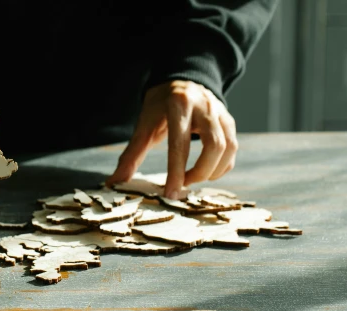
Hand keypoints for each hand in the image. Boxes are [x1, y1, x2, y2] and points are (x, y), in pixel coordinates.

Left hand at [106, 80, 237, 198]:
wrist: (180, 80)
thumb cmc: (159, 107)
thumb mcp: (143, 126)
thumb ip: (131, 155)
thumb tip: (114, 182)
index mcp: (178, 105)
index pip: (180, 144)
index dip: (176, 172)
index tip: (170, 194)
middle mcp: (204, 106)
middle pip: (214, 146)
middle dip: (200, 173)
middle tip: (183, 185)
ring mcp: (220, 112)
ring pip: (228, 148)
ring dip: (212, 171)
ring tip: (192, 179)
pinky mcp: (229, 120)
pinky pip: (232, 148)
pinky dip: (221, 166)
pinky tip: (206, 172)